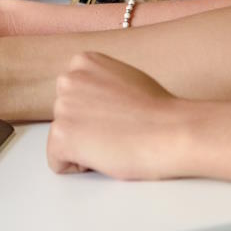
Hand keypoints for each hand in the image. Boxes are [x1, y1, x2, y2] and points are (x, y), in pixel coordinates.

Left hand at [45, 53, 186, 179]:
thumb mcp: (124, 78)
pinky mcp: (61, 135)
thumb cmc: (159, 112)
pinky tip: (105, 155)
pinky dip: (79, 167)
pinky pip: (57, 162)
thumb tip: (92, 99)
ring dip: (85, 147)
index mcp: (83, 62)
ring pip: (63, 140)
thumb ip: (100, 83)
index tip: (119, 116)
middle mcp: (67, 79)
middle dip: (87, 129)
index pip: (73, 97)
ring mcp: (62, 107)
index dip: (96, 114)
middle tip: (119, 131)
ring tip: (116, 141)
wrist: (172, 131)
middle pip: (65, 118)